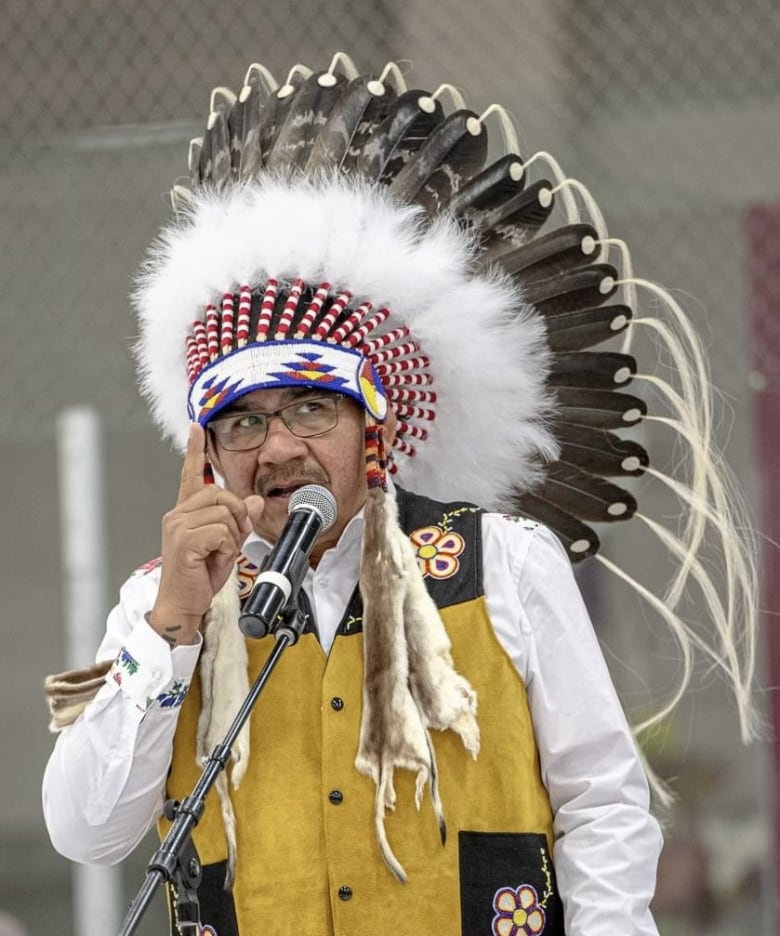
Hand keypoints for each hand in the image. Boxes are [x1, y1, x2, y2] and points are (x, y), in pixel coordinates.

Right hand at [148, 423, 258, 646]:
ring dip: (232, 536)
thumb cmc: (200, 577)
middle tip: (230, 542)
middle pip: (222, 494)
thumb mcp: (226, 545)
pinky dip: (226, 547)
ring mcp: (178, 525)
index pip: (191, 475)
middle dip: (237, 516)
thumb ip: (238, 521)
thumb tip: (256, 501)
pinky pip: (222, 531)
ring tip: (218, 555)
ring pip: (225, 513)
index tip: (196, 427)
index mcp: (185, 512)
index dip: (195, 450)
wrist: (183, 605)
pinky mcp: (184, 539)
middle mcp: (177, 514)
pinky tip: (214, 560)